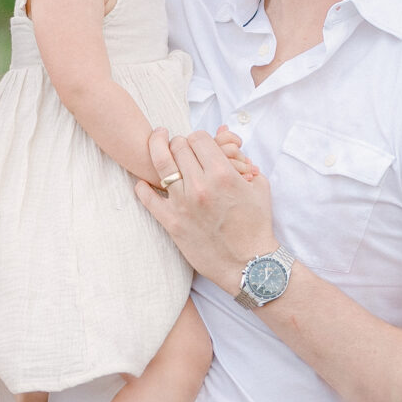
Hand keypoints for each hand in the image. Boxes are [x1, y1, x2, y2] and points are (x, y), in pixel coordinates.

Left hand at [138, 128, 279, 295]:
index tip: (198, 144)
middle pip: (178, 146)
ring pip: (161, 163)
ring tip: (157, 145)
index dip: (198, 137)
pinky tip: (143, 182)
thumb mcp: (259, 187)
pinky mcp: (171, 222)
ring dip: (158, 151)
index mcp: (223, 174)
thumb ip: (243, 161)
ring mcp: (183, 203)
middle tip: (179, 147)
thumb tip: (230, 142)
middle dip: (179, 143)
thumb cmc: (256, 225)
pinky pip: (147, 197)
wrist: (248, 263)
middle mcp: (200, 185)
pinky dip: (142, 186)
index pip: (199, 138)